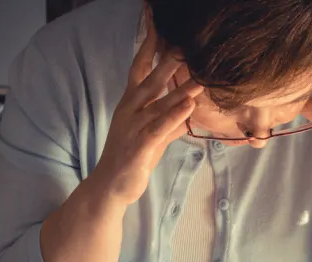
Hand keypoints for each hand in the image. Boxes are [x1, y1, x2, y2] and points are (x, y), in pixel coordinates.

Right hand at [92, 26, 202, 204]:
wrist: (111, 186)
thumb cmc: (132, 158)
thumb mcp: (154, 136)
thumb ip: (170, 120)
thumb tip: (188, 107)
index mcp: (131, 103)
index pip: (140, 68)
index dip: (149, 46)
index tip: (158, 25)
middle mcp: (130, 110)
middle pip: (150, 79)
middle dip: (167, 59)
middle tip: (185, 42)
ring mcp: (134, 127)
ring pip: (159, 103)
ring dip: (181, 88)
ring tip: (201, 75)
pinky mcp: (140, 146)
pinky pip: (159, 127)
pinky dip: (174, 116)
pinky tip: (188, 106)